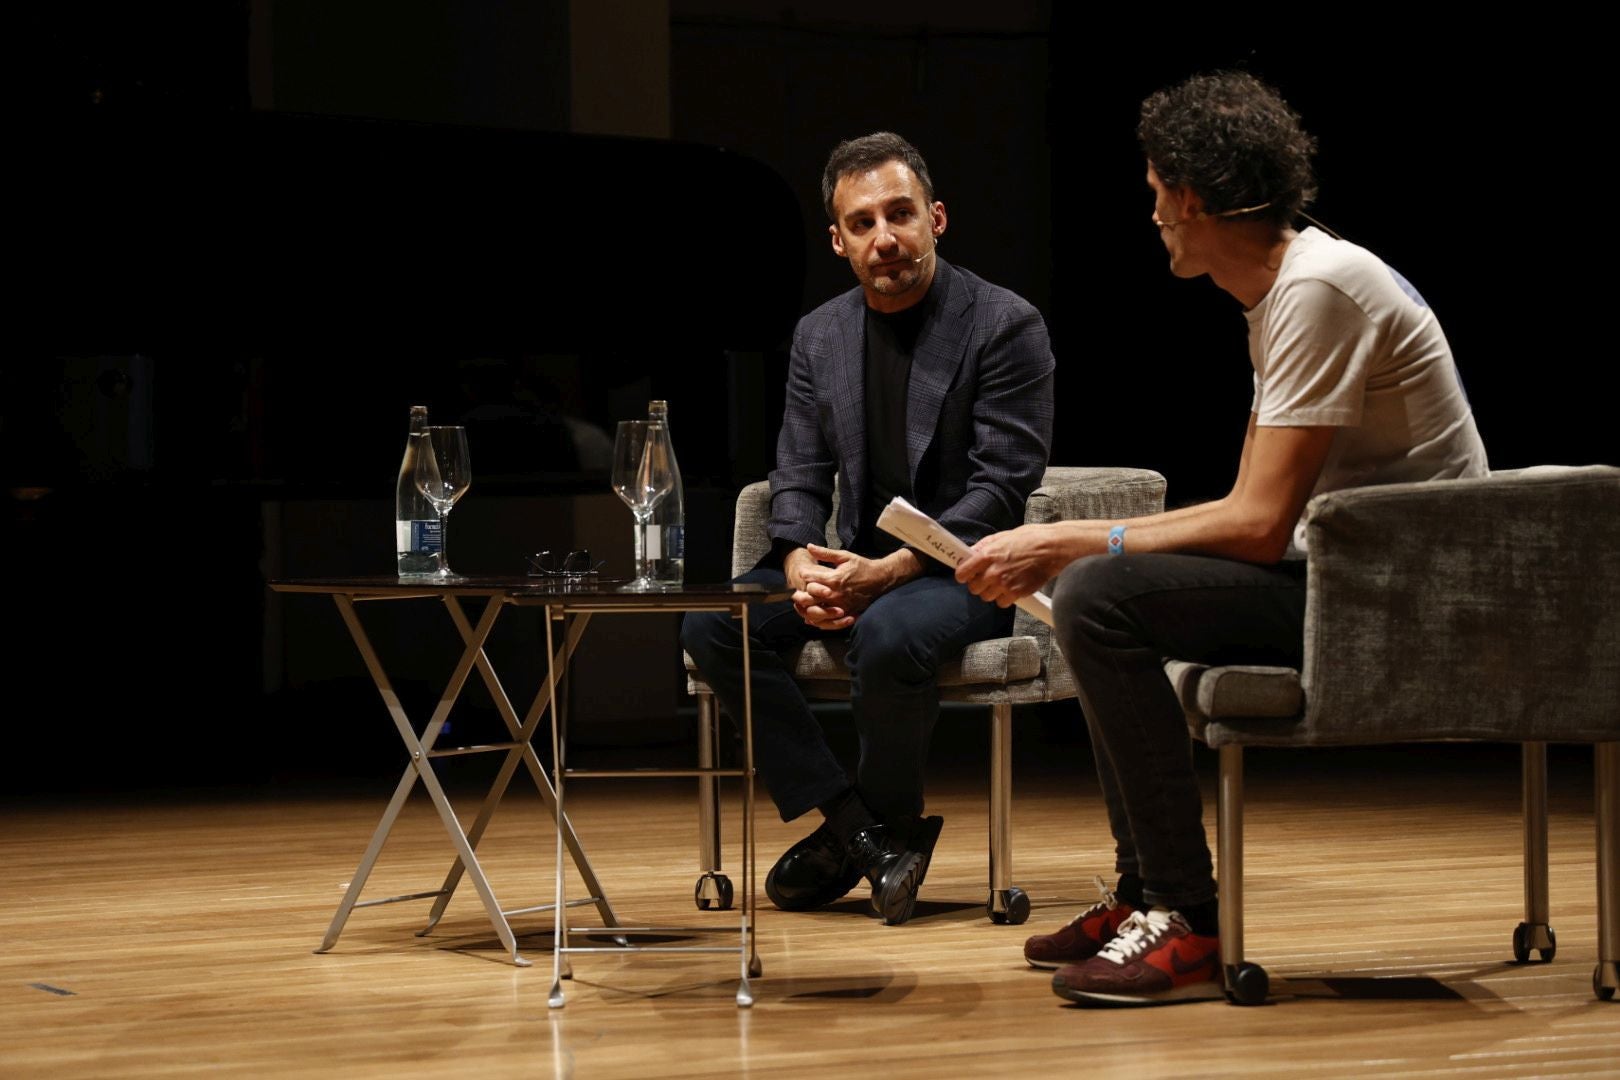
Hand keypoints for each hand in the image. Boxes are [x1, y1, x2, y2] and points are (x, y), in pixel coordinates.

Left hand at [784, 544, 911, 628]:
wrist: (881, 579)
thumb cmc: (862, 566)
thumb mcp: (845, 556)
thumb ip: (825, 553)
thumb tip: (809, 546)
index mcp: (835, 579)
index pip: (811, 579)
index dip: (804, 575)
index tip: (802, 572)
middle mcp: (836, 594)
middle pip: (810, 598)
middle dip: (800, 594)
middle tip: (795, 591)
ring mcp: (841, 606)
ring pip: (817, 611)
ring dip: (807, 608)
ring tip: (800, 604)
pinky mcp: (846, 613)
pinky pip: (828, 621)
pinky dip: (818, 619)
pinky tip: (811, 615)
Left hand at [955, 524, 1069, 606]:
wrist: (1053, 549)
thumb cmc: (1031, 539)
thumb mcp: (1003, 536)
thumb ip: (985, 546)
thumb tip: (970, 553)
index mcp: (988, 555)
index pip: (963, 572)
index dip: (963, 575)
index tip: (966, 575)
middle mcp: (993, 571)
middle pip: (974, 588)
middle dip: (978, 584)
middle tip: (986, 578)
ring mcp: (1005, 584)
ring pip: (986, 597)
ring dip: (991, 592)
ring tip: (1002, 582)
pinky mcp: (1017, 593)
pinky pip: (1002, 603)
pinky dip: (1005, 598)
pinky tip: (1011, 588)